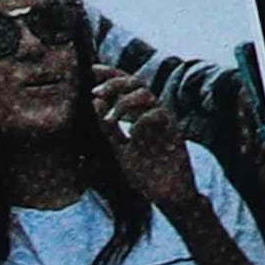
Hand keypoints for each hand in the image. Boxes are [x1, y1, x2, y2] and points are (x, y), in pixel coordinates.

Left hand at [98, 67, 198, 207]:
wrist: (168, 195)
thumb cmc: (147, 174)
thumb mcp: (121, 150)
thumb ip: (110, 130)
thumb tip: (96, 103)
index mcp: (137, 115)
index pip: (124, 87)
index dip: (109, 75)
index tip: (92, 69)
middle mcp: (150, 113)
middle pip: (135, 82)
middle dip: (113, 83)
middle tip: (96, 92)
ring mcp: (162, 120)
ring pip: (146, 93)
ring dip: (124, 101)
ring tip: (111, 119)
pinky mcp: (173, 130)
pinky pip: (158, 113)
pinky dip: (141, 119)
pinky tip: (133, 134)